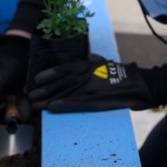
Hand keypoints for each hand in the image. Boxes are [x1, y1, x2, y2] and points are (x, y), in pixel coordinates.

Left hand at [28, 56, 155, 111]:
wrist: (138, 84)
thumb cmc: (121, 73)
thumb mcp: (104, 62)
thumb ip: (92, 60)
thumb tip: (87, 58)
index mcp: (87, 65)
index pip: (61, 69)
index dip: (46, 75)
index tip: (34, 80)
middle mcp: (85, 75)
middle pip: (58, 83)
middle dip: (41, 90)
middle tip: (28, 95)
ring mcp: (89, 88)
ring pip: (62, 94)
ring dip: (46, 100)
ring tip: (34, 105)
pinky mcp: (94, 101)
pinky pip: (74, 104)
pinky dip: (62, 105)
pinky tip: (51, 108)